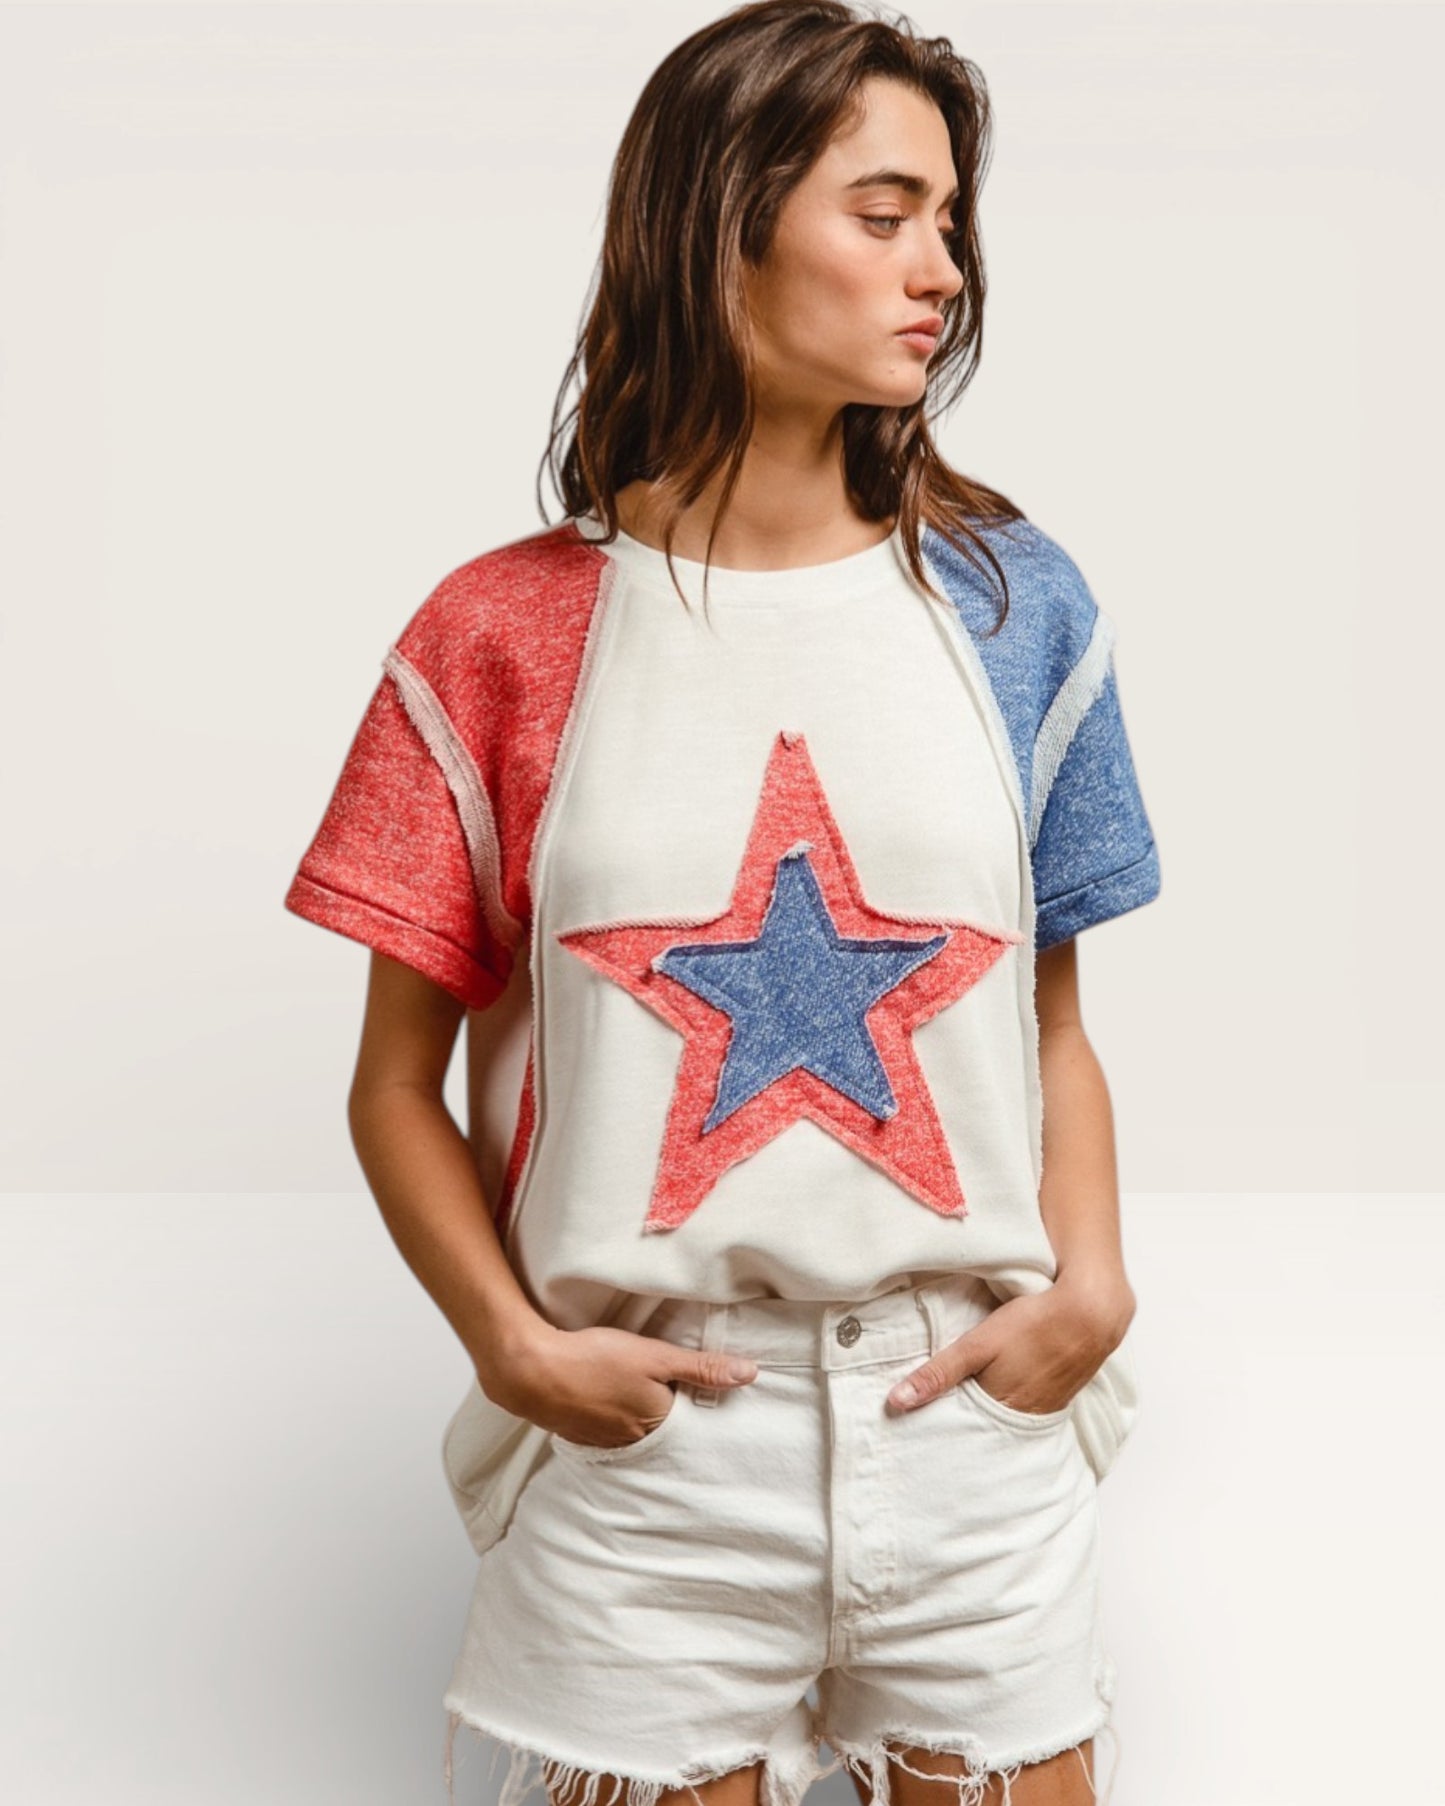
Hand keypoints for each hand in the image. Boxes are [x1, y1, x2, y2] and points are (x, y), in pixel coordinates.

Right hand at [477, 1320, 759, 1448]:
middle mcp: (634, 1442)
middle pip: (661, 1427)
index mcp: (658, 1423)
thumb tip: (750, 1374)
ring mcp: (604, 1441)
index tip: (694, 1386)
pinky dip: (610, 1415)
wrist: (530, 1371)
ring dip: (635, 1413)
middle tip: (659, 1384)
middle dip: (665, 1410)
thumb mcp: (655, 1356)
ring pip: (633, 1429)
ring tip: (632, 1389)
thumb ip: (701, 1367)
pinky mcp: (579, 1435)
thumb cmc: (595, 1359)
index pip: (689, 1417)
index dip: (692, 1399)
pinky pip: (606, 1430)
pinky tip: (604, 1398)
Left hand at [885, 1274, 1135, 1414]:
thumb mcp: (977, 1345)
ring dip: (985, 1418)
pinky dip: (1008, 1408)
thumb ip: (938, 1373)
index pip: (958, 1432)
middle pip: (981, 1431)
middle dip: (960, 1429)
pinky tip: (1000, 1396)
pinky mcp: (1056, 1396)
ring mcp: (1043, 1410)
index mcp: (997, 1410)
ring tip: (961, 1413)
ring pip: (1003, 1421)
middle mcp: (1020, 1419)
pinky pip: (1025, 1411)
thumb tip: (896, 1402)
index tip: (913, 1432)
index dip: (937, 1429)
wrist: (1091, 1314)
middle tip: (931, 1428)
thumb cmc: (1032, 1324)